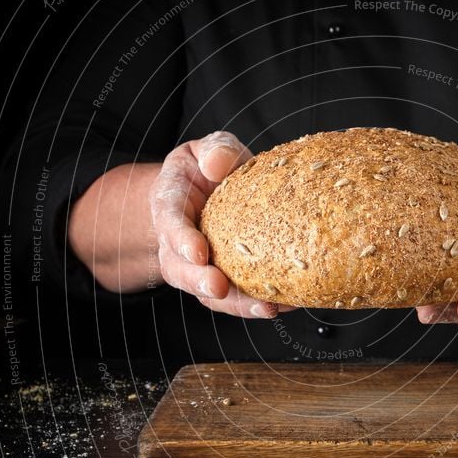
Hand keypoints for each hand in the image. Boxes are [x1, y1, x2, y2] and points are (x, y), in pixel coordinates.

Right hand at [150, 131, 294, 317]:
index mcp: (171, 206)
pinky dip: (257, 304)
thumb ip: (215, 151)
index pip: (171, 224)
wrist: (204, 192)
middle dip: (200, 282)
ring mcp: (198, 267)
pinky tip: (287, 303)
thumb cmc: (205, 169)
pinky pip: (235, 299)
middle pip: (182, 270)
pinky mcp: (222, 280)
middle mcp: (178, 244)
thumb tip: (218, 165)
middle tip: (220, 288)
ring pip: (208, 294)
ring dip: (235, 304)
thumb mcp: (207, 149)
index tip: (198, 252)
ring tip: (265, 308)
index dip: (181, 240)